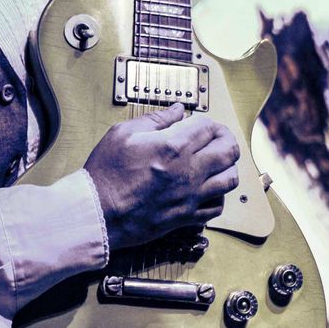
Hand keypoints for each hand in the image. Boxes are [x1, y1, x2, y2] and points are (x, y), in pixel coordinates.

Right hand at [84, 100, 240, 250]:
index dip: (206, 121)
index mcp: (172, 147)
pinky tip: (207, 188)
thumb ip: (155, 120)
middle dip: (225, 139)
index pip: (208, 126)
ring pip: (230, 179)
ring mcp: (190, 196)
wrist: (98, 213)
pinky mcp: (186, 217)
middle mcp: (187, 171)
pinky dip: (218, 195)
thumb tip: (177, 110)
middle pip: (229, 150)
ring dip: (227, 166)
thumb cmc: (106, 175)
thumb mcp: (123, 134)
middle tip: (216, 138)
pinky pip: (218, 206)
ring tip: (215, 162)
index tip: (198, 124)